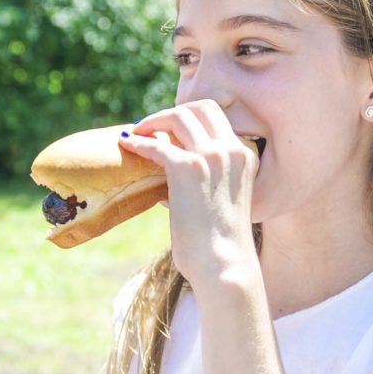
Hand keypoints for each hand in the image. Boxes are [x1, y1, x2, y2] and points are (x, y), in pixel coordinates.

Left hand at [118, 99, 258, 285]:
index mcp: (245, 156)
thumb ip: (207, 182)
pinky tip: (127, 144)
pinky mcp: (187, 168)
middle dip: (174, 112)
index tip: (170, 129)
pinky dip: (139, 142)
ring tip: (138, 132)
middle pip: (202, 107)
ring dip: (155, 120)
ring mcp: (211, 156)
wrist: (225, 266)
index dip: (191, 119)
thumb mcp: (223, 202)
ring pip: (179, 117)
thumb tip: (169, 180)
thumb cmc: (221, 246)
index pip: (218, 119)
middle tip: (152, 126)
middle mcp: (231, 150)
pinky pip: (156, 145)